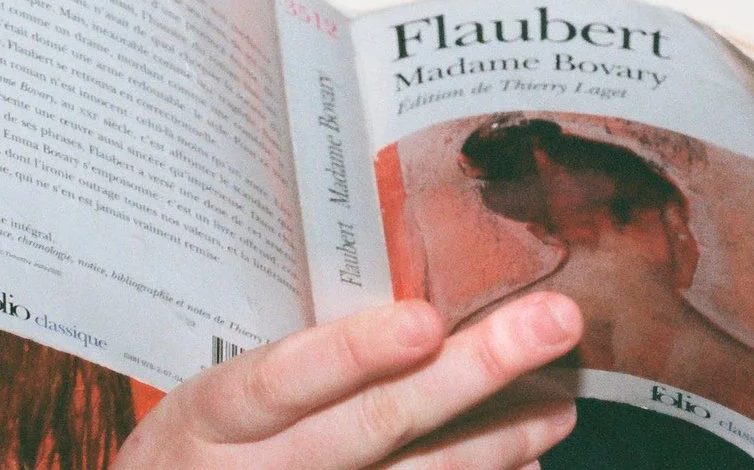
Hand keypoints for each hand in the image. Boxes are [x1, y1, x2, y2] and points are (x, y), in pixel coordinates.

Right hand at [114, 292, 581, 468]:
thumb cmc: (195, 447)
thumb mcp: (208, 394)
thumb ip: (289, 357)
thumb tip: (407, 300)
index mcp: (215, 414)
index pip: (284, 379)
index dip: (355, 353)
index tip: (427, 320)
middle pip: (373, 425)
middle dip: (473, 371)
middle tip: (555, 320)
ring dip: (496, 440)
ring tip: (559, 398)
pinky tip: (524, 464)